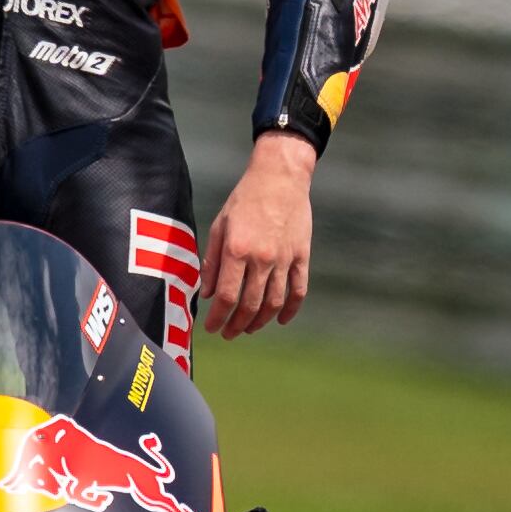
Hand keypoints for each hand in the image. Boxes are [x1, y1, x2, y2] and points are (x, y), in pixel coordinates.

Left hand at [204, 132, 317, 337]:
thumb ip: (213, 261)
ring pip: (274, 303)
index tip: (211, 328)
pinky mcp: (302, 256)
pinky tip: (281, 320)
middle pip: (250, 305)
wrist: (280, 178)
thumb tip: (208, 293)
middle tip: (228, 333)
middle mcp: (262, 258)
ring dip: (260, 321)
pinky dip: (291, 310)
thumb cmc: (244, 199)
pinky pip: (299, 290)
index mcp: (237, 250)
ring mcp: (285, 259)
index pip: (227, 296)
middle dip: (236, 325)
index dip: (218, 317)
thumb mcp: (219, 226)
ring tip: (248, 329)